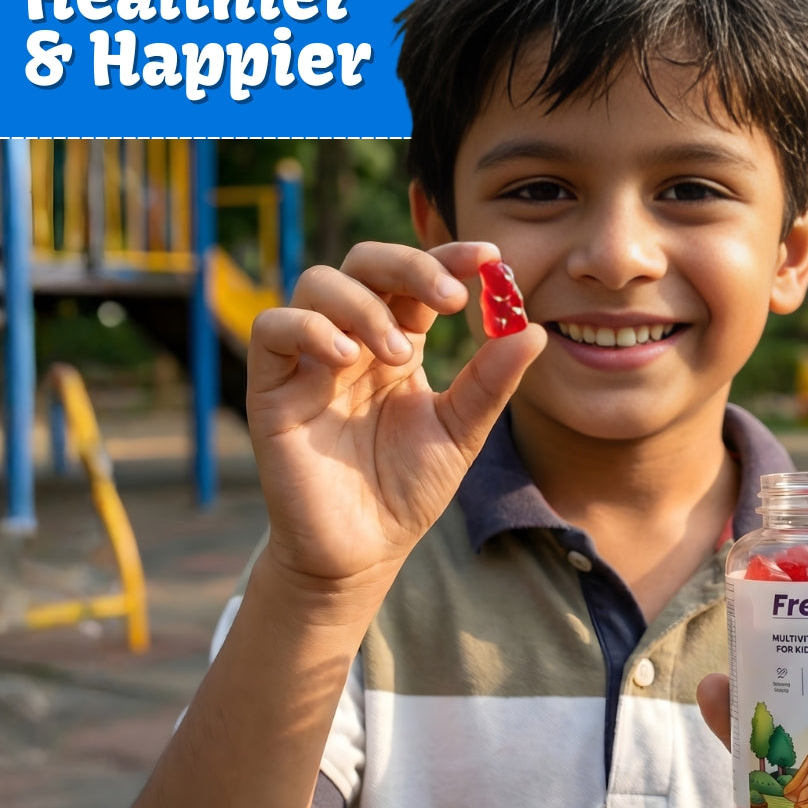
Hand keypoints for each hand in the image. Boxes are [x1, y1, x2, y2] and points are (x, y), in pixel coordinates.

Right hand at [246, 240, 545, 592]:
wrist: (362, 551)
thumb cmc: (408, 489)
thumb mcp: (461, 431)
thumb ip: (492, 381)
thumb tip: (535, 330)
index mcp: (398, 341)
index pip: (417, 278)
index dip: (449, 257)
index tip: (492, 258)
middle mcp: (353, 339)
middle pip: (366, 263)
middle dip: (410, 265)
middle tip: (452, 298)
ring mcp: (310, 360)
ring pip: (318, 282)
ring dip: (363, 304)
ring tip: (396, 354)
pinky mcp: (272, 387)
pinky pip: (272, 328)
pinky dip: (309, 328)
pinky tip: (347, 358)